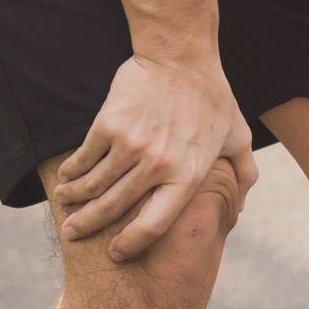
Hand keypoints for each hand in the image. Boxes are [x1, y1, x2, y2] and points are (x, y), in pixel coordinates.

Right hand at [52, 52, 257, 260]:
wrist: (182, 57)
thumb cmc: (212, 97)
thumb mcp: (237, 136)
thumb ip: (243, 173)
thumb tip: (242, 207)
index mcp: (190, 175)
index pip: (155, 225)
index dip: (132, 244)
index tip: (116, 252)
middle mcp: (160, 165)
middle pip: (115, 208)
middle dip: (89, 225)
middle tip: (74, 234)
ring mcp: (133, 146)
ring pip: (94, 185)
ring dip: (75, 200)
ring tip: (66, 205)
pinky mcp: (110, 125)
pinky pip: (84, 158)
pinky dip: (72, 171)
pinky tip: (66, 177)